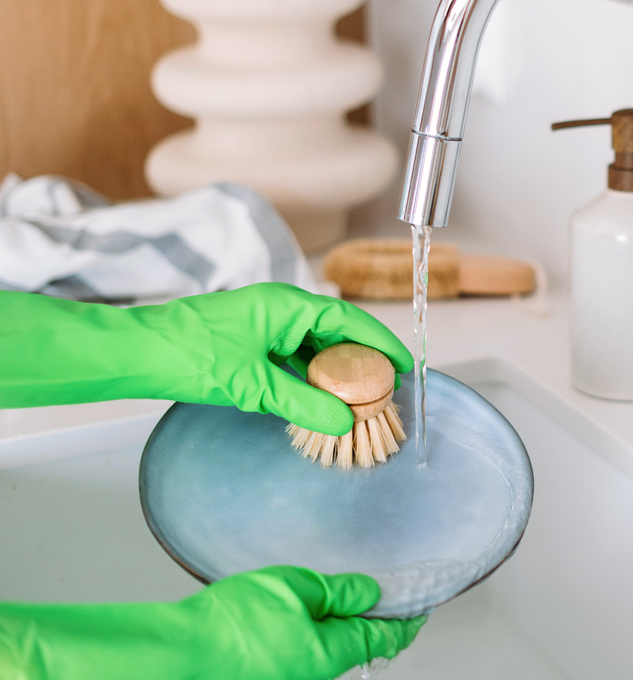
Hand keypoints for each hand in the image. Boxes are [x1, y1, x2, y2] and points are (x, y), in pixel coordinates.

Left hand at [0, 284, 413, 435]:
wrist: (135, 353)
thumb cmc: (187, 355)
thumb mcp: (252, 385)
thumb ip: (302, 403)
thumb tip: (344, 420)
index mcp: (287, 306)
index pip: (350, 322)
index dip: (381, 345)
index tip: (403, 368)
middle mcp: (281, 310)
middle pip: (337, 335)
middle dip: (361, 364)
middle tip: (383, 394)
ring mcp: (265, 326)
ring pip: (315, 349)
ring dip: (335, 375)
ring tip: (356, 403)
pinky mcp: (251, 343)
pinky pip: (293, 358)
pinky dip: (310, 378)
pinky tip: (318, 401)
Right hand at [0, 566, 424, 679]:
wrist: (179, 653)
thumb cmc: (232, 623)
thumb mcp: (297, 589)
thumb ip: (339, 592)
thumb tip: (370, 595)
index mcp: (332, 652)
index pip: (385, 638)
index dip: (406, 620)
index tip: (420, 608)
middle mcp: (316, 673)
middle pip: (357, 646)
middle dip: (370, 621)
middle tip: (380, 593)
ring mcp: (291, 675)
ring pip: (327, 650)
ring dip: (337, 626)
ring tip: (336, 596)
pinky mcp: (269, 672)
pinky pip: (301, 652)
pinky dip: (310, 632)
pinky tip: (297, 613)